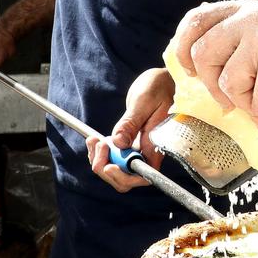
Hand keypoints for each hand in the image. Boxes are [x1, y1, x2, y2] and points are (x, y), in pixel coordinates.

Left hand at [86, 68, 172, 191]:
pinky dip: (101, 153)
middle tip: (98, 146)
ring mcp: (138, 148)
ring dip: (100, 161)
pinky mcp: (130, 142)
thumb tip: (119, 144)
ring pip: (117, 169)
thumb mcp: (144, 101)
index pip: (142, 175)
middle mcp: (148, 151)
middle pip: (126, 178)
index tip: (109, 166)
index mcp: (156, 145)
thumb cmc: (160, 87)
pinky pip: (114, 157)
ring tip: (94, 140)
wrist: (163, 80)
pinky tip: (95, 139)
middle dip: (107, 169)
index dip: (124, 177)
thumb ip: (131, 123)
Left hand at [174, 0, 257, 126]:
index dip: (184, 49)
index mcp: (249, 10)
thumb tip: (197, 58)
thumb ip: (242, 41)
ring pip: (230, 86)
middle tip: (235, 103)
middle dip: (215, 88)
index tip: (194, 72)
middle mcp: (252, 19)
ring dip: (252, 104)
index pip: (196, 20)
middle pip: (202, 57)